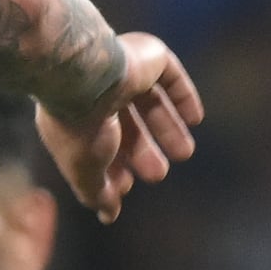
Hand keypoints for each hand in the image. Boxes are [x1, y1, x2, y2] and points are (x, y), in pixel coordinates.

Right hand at [38, 30, 201, 221]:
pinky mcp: (145, 53)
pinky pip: (169, 74)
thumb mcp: (84, 168)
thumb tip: (107, 216)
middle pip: (125, 123)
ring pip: (149, 101)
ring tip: (185, 153)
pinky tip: (196, 117)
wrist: (85, 74)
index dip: (113, 165)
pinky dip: (183, 96)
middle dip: (141, 150)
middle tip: (158, 174)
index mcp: (74, 114)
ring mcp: (121, 70)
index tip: (126, 185)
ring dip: (167, 128)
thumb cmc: (79, 126)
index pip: (97, 142)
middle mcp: (96, 90)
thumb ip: (96, 192)